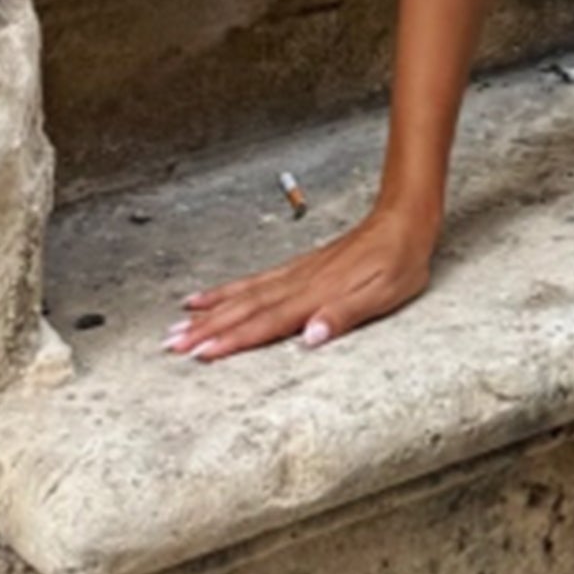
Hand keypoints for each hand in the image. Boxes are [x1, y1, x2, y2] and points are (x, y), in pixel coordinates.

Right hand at [165, 200, 436, 359]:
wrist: (404, 218)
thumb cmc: (399, 261)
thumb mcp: (384, 293)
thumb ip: (345, 314)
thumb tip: (311, 336)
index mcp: (316, 293)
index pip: (266, 323)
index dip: (232, 340)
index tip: (200, 354)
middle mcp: (299, 283)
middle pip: (244, 309)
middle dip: (206, 329)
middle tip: (169, 345)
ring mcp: (296, 273)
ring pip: (244, 294)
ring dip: (210, 311)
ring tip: (177, 323)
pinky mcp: (298, 267)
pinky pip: (254, 281)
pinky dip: (228, 290)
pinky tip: (211, 296)